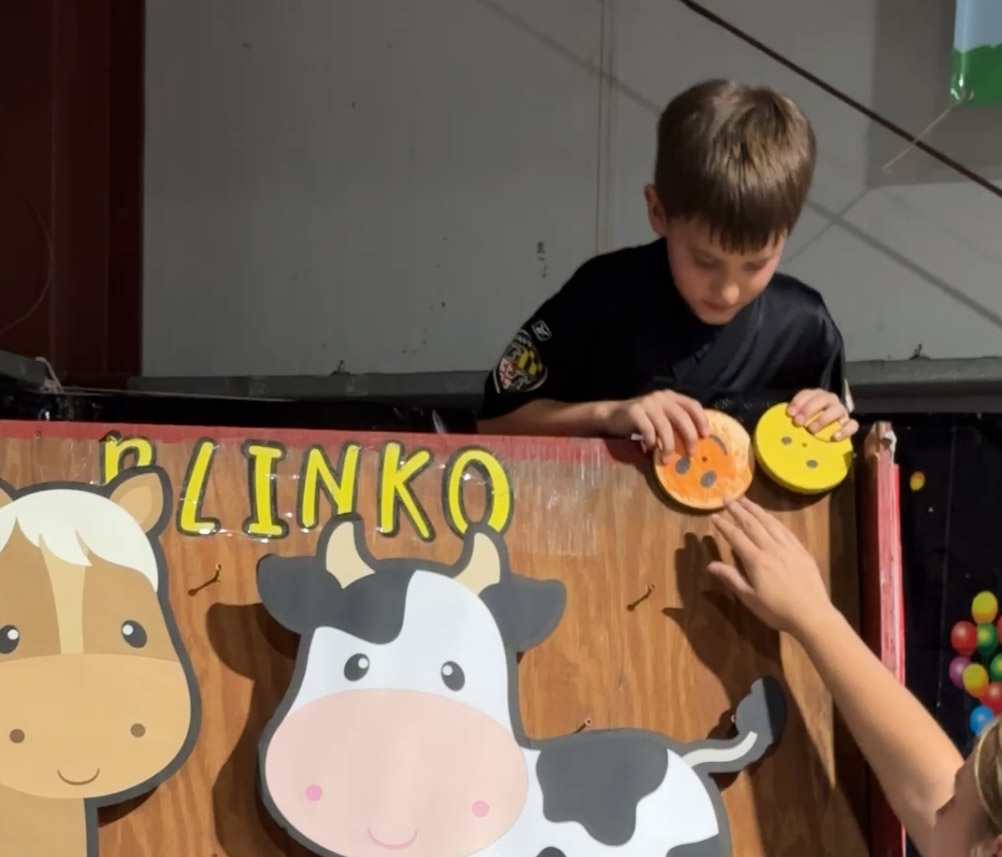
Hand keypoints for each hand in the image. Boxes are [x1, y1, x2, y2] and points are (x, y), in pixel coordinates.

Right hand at [604, 390, 708, 459]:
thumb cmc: (641, 420)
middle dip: (688, 437)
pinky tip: (649, 448)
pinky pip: (648, 430)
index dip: (701, 420)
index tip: (705, 436)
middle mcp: (661, 397)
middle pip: (682, 417)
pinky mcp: (634, 411)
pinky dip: (651, 442)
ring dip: (668, 446)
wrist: (612, 415)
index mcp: (671, 396)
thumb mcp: (661, 417)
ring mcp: (647, 403)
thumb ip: (675, 422)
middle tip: (691, 453)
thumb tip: (695, 443)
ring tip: (666, 459)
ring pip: (665, 427)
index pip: (692, 405)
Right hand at [706, 497, 834, 635]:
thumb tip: (710, 564)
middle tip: (727, 498)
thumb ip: (731, 578)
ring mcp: (789, 548)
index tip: (714, 516)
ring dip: (756, 510)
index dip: (724, 525)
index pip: (736, 537)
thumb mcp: (750, 598)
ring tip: (746, 500)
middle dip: (738, 510)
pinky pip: (786, 531)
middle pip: (752, 524)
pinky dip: (775, 521)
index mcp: (756, 561)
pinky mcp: (802, 551)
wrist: (812, 615)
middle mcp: (771, 549)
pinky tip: (770, 518)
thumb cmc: (777, 611)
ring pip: (770, 523)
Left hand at [787, 389, 857, 440]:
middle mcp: (830, 401)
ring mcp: (841, 412)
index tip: (790, 413)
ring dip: (823, 419)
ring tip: (812, 430)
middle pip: (822, 399)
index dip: (798, 402)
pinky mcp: (849, 424)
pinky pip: (852, 425)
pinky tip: (834, 437)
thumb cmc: (808, 424)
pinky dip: (844, 430)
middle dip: (808, 409)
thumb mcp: (800, 418)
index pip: (808, 393)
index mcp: (815, 396)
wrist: (828, 434)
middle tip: (798, 422)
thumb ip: (794, 418)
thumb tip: (783, 424)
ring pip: (837, 409)